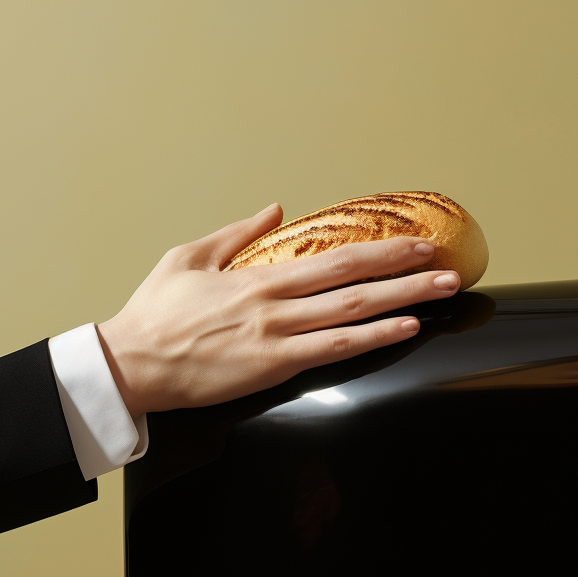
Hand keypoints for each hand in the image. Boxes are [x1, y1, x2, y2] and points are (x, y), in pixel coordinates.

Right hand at [96, 203, 460, 415]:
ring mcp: (278, 335)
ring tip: (441, 294)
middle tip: (446, 265)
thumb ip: (236, 232)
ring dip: (403, 302)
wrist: (131, 365)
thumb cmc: (155, 315)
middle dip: (406, 271)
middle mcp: (277, 302)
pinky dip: (373, 338)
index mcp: (258, 275)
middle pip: (355, 280)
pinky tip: (405, 330)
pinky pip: (334, 350)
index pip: (334, 257)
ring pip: (354, 313)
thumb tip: (274, 209)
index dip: (381, 249)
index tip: (416, 242)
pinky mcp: (273, 367)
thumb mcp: (188, 257)